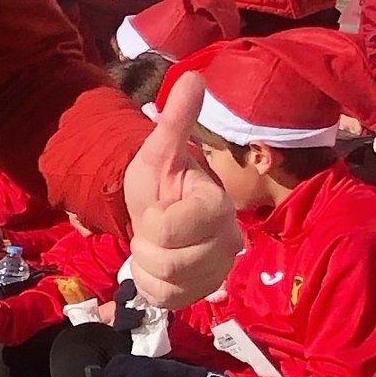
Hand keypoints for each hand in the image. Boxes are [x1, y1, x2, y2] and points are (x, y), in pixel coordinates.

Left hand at [124, 70, 241, 307]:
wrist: (160, 212)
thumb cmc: (162, 182)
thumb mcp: (158, 151)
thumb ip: (175, 121)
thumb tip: (193, 76)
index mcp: (218, 205)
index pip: (175, 228)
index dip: (154, 221)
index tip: (156, 208)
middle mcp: (228, 242)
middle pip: (170, 261)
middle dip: (147, 244)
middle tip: (154, 227)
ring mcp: (218, 271)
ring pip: (166, 283)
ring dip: (147, 263)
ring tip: (157, 244)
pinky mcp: (202, 294)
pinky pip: (164, 300)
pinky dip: (150, 285)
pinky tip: (159, 266)